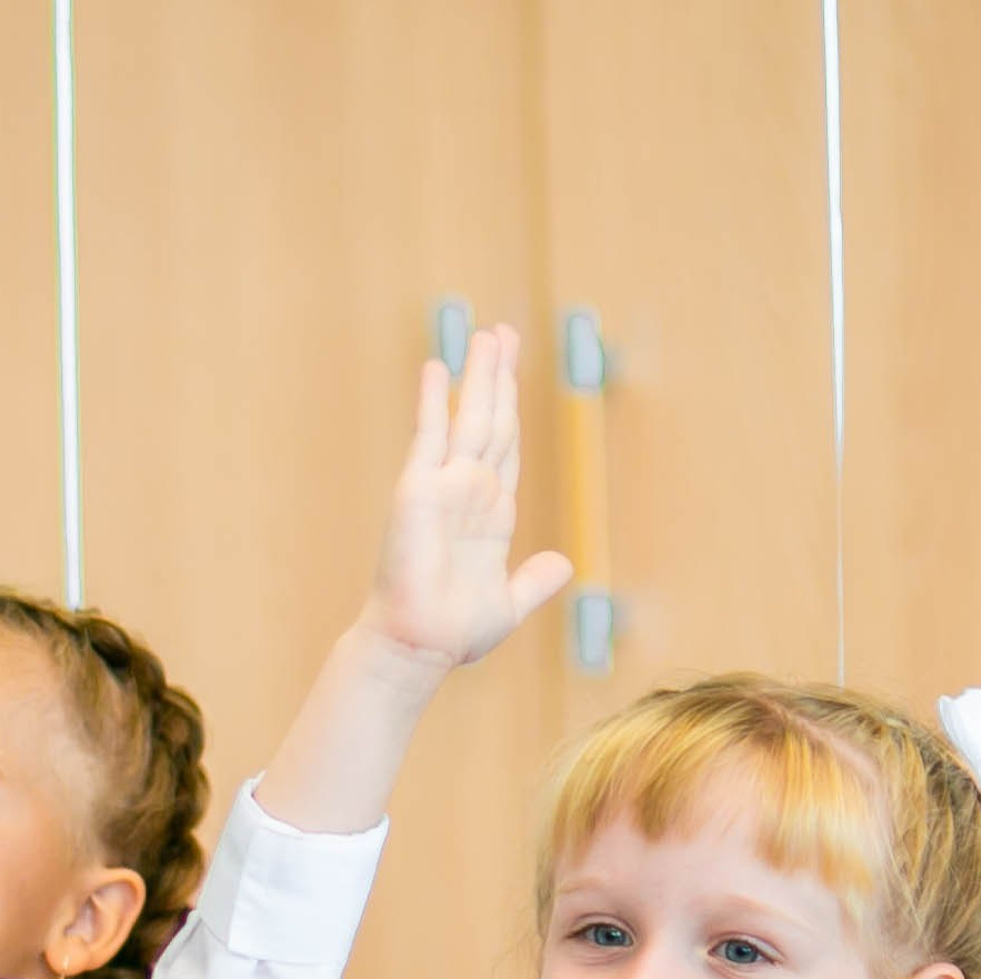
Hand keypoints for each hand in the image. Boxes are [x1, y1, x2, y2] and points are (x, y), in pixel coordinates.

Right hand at [360, 325, 570, 671]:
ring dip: (480, 375)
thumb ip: (534, 581)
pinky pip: (428, 435)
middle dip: (499, 377)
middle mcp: (468, 493)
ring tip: (488, 335)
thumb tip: (563, 565)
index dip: (512, 410)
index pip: (506, 448)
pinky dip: (433, 400)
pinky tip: (437, 367)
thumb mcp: (508, 603)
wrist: (420, 644)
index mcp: (491, 515)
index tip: (512, 374)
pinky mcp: (417, 489)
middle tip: (504, 333)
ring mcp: (442, 487)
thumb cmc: (455, 631)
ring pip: (468, 418)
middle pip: (491, 422)